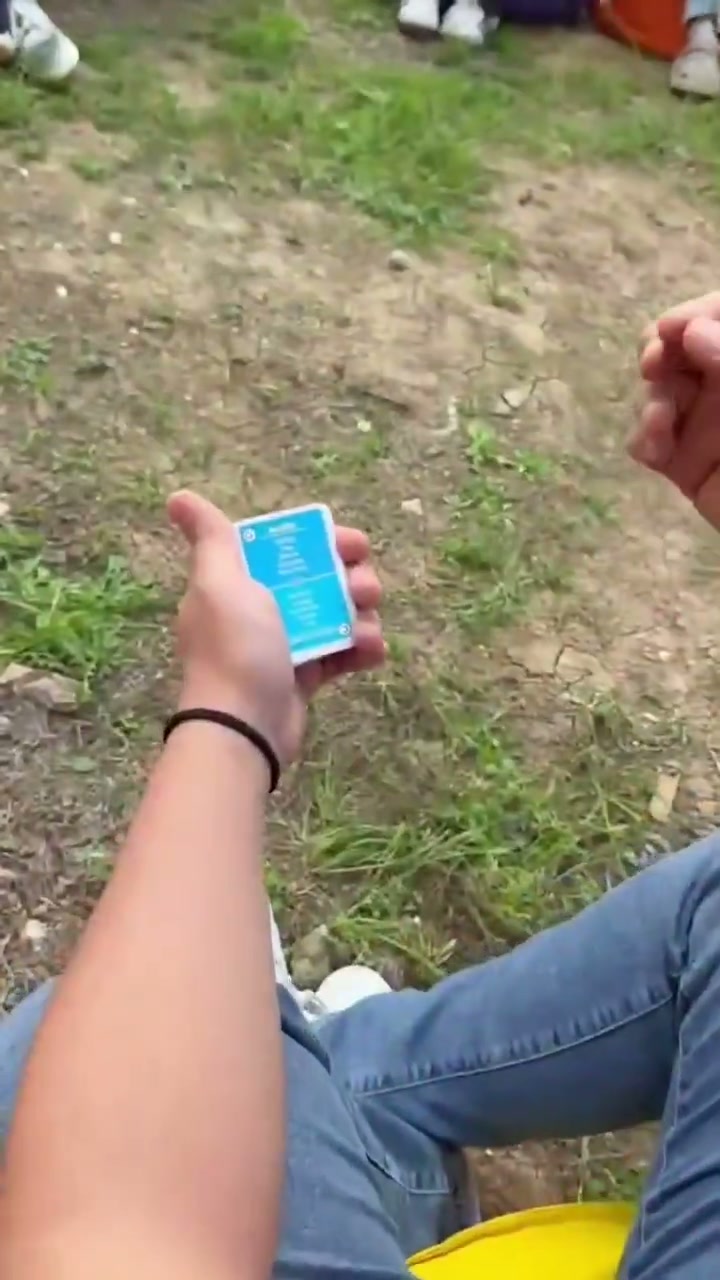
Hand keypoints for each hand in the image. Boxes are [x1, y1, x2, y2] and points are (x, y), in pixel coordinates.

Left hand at [168, 491, 383, 768]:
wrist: (243, 726)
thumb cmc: (235, 647)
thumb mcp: (221, 583)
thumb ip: (211, 538)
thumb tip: (177, 497)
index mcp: (237, 582)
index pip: (287, 547)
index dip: (323, 541)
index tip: (352, 545)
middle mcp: (260, 609)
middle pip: (319, 578)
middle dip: (352, 577)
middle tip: (366, 588)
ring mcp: (284, 644)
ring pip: (337, 614)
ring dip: (362, 614)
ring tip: (367, 627)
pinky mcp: (304, 677)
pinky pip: (341, 653)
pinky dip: (361, 650)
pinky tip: (372, 650)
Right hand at [630, 292, 719, 528]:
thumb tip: (692, 333)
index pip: (718, 315)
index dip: (695, 314)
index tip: (672, 328)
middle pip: (680, 346)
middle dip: (659, 351)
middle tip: (652, 365)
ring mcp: (706, 423)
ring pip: (659, 390)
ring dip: (650, 399)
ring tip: (659, 421)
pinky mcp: (684, 463)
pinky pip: (648, 441)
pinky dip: (644, 439)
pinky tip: (656, 451)